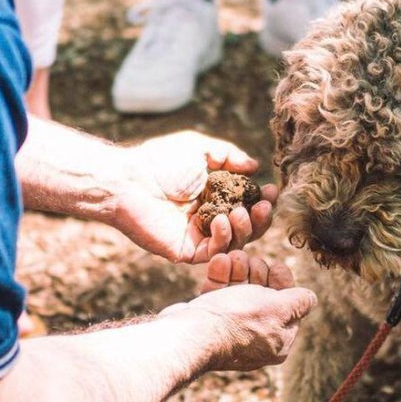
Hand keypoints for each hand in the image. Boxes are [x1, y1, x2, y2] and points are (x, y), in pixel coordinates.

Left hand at [112, 131, 277, 263]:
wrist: (128, 180)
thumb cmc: (159, 161)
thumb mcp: (199, 149)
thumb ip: (228, 155)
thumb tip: (254, 166)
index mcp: (213, 196)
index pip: (246, 204)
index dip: (262, 200)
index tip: (271, 190)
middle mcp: (208, 218)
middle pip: (247, 227)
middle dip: (261, 218)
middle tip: (264, 205)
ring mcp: (198, 236)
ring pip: (235, 243)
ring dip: (246, 228)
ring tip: (242, 213)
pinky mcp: (186, 252)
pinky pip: (214, 253)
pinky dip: (224, 239)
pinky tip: (222, 221)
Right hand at [163, 251, 313, 370]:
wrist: (191, 334)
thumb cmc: (237, 320)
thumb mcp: (278, 308)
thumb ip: (298, 302)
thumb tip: (311, 299)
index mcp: (278, 340)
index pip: (288, 306)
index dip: (283, 283)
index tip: (274, 266)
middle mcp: (256, 337)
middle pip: (263, 296)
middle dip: (257, 272)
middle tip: (251, 260)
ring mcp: (231, 330)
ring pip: (239, 291)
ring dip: (238, 269)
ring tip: (232, 256)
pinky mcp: (209, 321)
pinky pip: (219, 295)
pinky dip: (220, 276)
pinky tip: (219, 261)